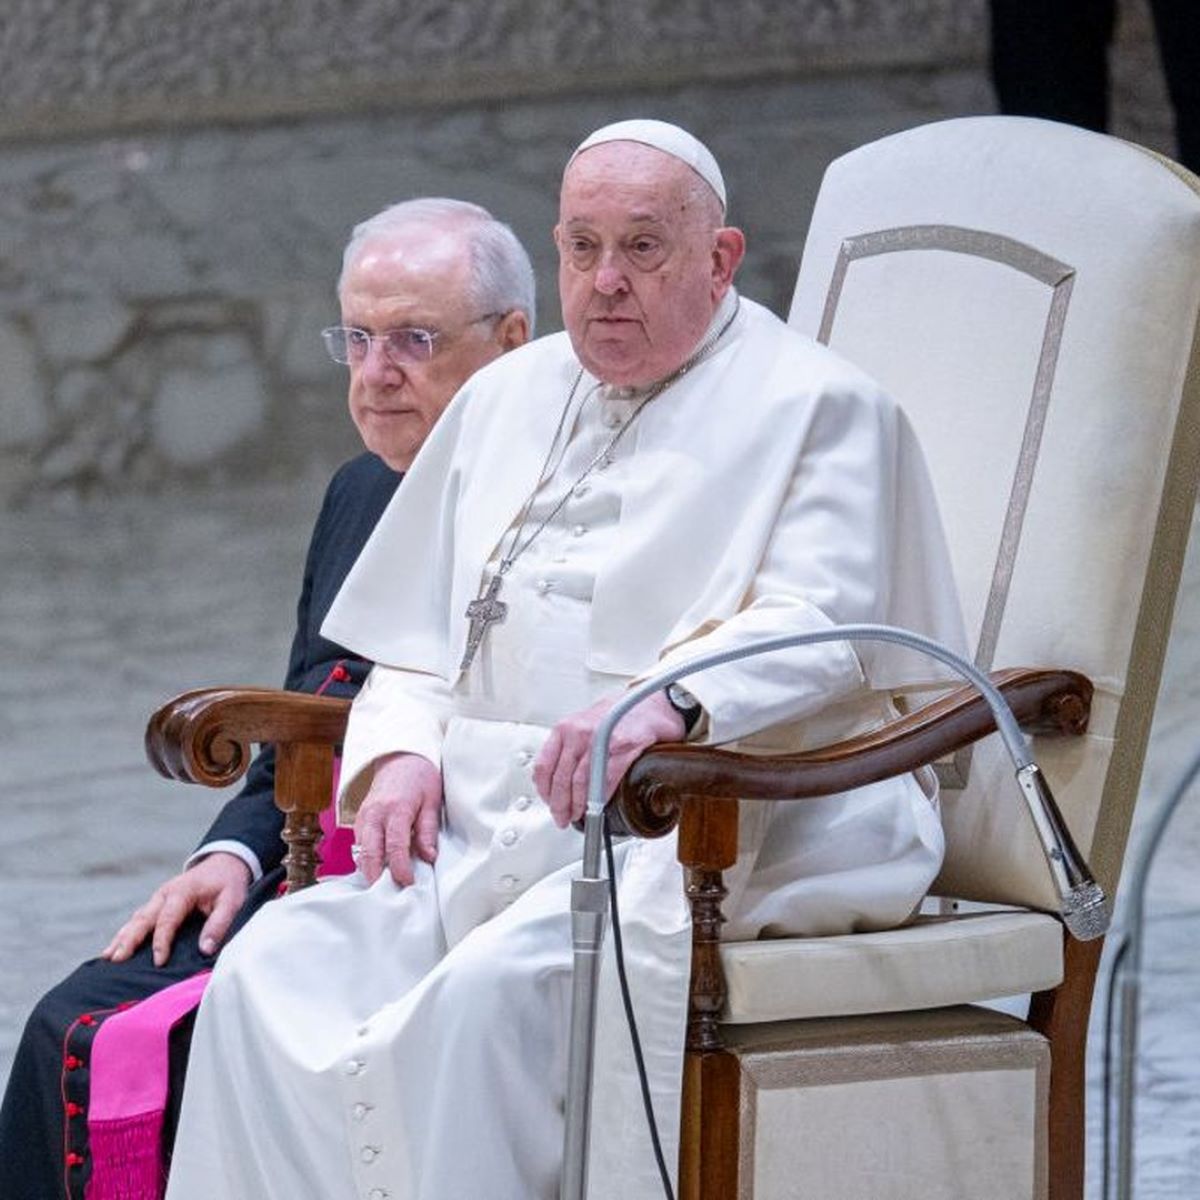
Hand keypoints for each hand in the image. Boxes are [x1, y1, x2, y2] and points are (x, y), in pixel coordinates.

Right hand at [102, 852, 251, 966]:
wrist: (223, 863)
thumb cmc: (228, 883)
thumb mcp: (232, 901)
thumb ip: (219, 924)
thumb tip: (205, 950)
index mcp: (182, 892)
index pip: (167, 920)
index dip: (161, 942)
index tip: (158, 962)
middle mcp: (164, 894)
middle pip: (142, 919)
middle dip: (128, 940)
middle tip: (116, 960)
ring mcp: (158, 899)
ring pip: (136, 919)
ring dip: (121, 938)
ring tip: (107, 957)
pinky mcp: (157, 905)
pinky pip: (138, 920)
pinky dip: (125, 933)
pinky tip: (114, 948)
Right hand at [354, 753, 442, 885]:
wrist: (400, 758)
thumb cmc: (420, 779)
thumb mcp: (432, 800)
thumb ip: (427, 830)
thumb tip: (429, 857)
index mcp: (395, 809)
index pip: (395, 846)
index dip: (401, 868)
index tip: (408, 883)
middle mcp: (374, 814)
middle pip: (370, 853)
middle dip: (377, 877)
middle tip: (388, 896)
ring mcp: (364, 817)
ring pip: (361, 851)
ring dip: (370, 871)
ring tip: (383, 889)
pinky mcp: (360, 820)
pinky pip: (360, 845)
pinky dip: (367, 860)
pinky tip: (378, 872)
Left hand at [533, 691, 685, 828]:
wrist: (650, 702)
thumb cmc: (619, 713)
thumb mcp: (584, 724)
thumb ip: (569, 747)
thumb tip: (558, 777)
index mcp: (566, 728)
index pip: (543, 765)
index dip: (544, 790)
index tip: (548, 802)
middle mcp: (579, 733)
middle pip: (561, 777)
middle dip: (560, 804)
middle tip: (562, 817)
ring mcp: (600, 740)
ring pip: (580, 781)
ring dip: (578, 804)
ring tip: (578, 815)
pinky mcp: (622, 748)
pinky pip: (606, 779)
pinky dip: (600, 797)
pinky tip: (598, 805)